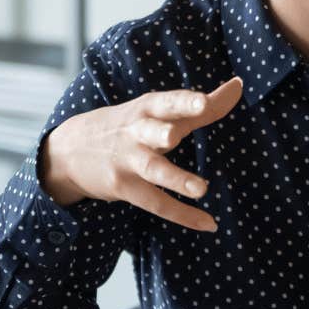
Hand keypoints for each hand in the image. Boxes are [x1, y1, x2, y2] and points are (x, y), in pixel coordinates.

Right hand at [39, 76, 242, 231]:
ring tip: (202, 189)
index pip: (168, 103)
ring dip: (176, 179)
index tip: (205, 100)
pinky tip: (208, 223)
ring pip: (153, 170)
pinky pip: (156, 203)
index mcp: (147, 109)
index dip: (186, 102)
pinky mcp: (124, 187)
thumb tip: (239, 86)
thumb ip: (200, 105)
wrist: (69, 151)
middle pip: (151, 131)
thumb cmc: (128, 127)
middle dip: (162, 132)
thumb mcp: (156, 112)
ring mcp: (128, 161)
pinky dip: (183, 215)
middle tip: (174, 136)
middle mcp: (137, 132)